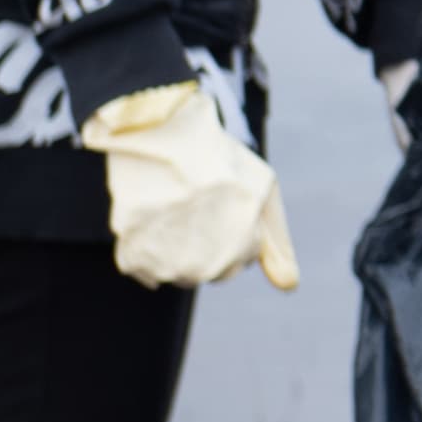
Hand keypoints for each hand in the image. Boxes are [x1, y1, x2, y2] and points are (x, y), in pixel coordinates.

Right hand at [82, 82, 299, 291]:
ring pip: (178, 272)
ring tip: (176, 207)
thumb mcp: (263, 193)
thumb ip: (277, 244)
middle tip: (199, 203)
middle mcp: (201, 265)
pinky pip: (145, 268)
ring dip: (178, 247)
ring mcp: (164, 264)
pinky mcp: (132, 257)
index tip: (223, 199)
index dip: (235, 227)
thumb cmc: (218, 161)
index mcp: (238, 251)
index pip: (241, 260)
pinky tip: (155, 217)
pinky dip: (149, 248)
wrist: (161, 135)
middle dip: (209, 242)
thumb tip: (289, 286)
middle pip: (210, 271)